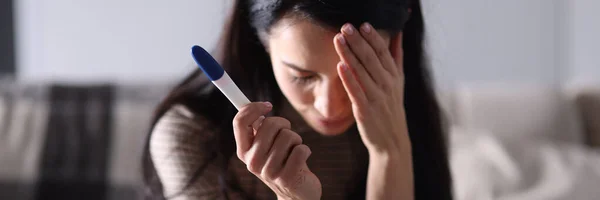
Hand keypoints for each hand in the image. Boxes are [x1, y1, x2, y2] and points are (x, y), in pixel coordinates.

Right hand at [233, 102, 321, 199]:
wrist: (294, 194)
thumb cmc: (282, 162)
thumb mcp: (266, 146)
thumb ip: (258, 129)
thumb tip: (256, 108)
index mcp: (244, 152)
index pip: (240, 122)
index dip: (253, 108)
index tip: (267, 105)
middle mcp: (252, 162)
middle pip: (268, 124)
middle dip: (283, 123)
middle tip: (287, 131)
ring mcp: (268, 171)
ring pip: (287, 136)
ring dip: (296, 139)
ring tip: (293, 150)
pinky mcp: (286, 178)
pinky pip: (301, 149)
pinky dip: (305, 150)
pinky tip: (302, 160)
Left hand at [333, 23, 410, 154]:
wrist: (392, 142)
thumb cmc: (391, 109)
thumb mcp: (399, 82)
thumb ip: (396, 57)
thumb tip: (397, 34)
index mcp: (394, 77)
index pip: (383, 52)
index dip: (373, 38)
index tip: (363, 24)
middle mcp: (387, 85)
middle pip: (371, 59)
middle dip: (358, 41)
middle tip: (346, 26)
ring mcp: (377, 98)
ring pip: (362, 72)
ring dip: (349, 54)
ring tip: (338, 39)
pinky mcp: (365, 110)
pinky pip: (356, 91)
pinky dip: (348, 78)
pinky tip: (340, 66)